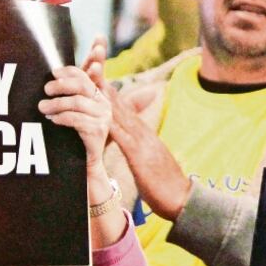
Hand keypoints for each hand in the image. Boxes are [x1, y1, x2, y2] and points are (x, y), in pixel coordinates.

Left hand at [39, 66, 111, 169]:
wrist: (85, 161)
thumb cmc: (75, 135)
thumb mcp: (72, 112)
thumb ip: (66, 95)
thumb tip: (52, 76)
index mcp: (98, 96)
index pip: (84, 77)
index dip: (68, 72)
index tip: (53, 73)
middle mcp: (104, 104)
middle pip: (82, 85)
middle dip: (61, 85)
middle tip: (46, 90)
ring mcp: (104, 117)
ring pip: (77, 102)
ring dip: (56, 103)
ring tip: (43, 108)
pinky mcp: (99, 130)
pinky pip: (76, 119)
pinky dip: (62, 117)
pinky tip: (53, 120)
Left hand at [82, 42, 191, 220]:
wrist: (182, 200)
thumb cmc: (166, 186)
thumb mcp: (151, 163)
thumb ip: (142, 152)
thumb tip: (136, 149)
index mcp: (144, 134)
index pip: (123, 107)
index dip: (108, 89)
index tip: (92, 75)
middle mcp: (143, 132)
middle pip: (118, 103)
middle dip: (101, 84)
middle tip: (84, 65)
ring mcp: (142, 142)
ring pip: (117, 113)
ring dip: (98, 97)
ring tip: (82, 80)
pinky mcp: (139, 155)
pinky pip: (119, 135)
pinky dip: (104, 121)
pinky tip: (94, 111)